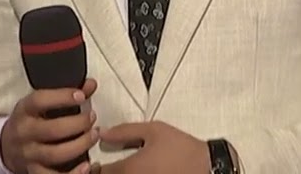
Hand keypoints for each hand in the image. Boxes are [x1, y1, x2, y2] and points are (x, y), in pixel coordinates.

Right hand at [1, 78, 99, 173]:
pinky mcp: (33, 172)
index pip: (39, 101)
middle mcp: (24, 133)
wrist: (6, 147)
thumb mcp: (40, 104)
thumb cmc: (30, 121)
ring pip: (55, 154)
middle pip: (52, 130)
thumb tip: (91, 84)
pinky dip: (73, 173)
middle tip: (92, 118)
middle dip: (77, 124)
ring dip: (80, 145)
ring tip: (94, 136)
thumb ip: (65, 94)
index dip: (62, 97)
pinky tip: (87, 165)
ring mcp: (28, 155)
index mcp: (24, 111)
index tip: (81, 95)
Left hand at [93, 121, 209, 173]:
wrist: (208, 168)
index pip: (98, 173)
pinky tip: (139, 173)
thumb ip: (125, 132)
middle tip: (105, 168)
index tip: (95, 163)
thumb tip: (102, 133)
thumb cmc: (180, 147)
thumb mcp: (154, 131)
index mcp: (128, 169)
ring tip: (125, 170)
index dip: (93, 168)